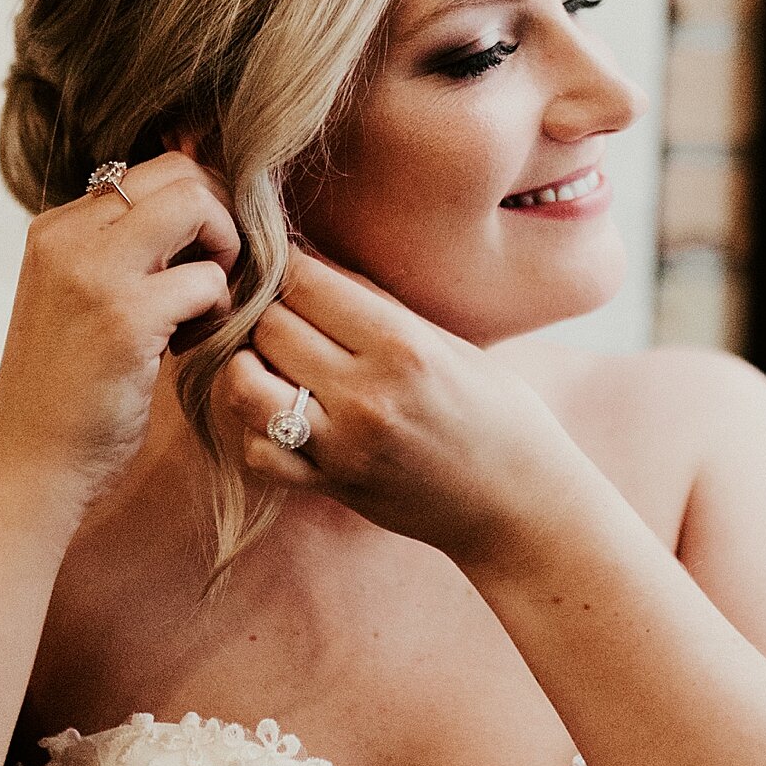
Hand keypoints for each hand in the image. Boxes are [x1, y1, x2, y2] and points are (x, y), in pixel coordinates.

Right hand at [0, 151, 241, 525]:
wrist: (28, 468)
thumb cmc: (69, 391)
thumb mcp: (84, 300)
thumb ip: (128, 251)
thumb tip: (205, 193)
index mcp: (56, 227)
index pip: (154, 168)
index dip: (201, 207)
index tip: (200, 260)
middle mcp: (67, 236)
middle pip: (182, 171)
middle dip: (222, 219)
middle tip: (214, 278)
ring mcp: (93, 273)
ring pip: (197, 205)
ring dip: (224, 257)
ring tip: (200, 311)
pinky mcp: (124, 319)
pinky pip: (209, 280)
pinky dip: (219, 312)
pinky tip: (188, 348)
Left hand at [215, 246, 587, 565]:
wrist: (520, 504)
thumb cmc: (498, 413)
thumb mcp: (449, 343)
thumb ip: (377, 304)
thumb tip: (311, 261)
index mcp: (403, 346)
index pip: (305, 282)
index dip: (291, 268)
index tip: (296, 270)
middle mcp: (367, 394)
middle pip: (269, 325)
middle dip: (269, 311)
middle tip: (287, 314)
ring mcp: (343, 445)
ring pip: (245, 384)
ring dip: (248, 365)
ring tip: (274, 362)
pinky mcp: (331, 485)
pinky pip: (258, 450)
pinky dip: (256, 430)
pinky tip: (280, 416)